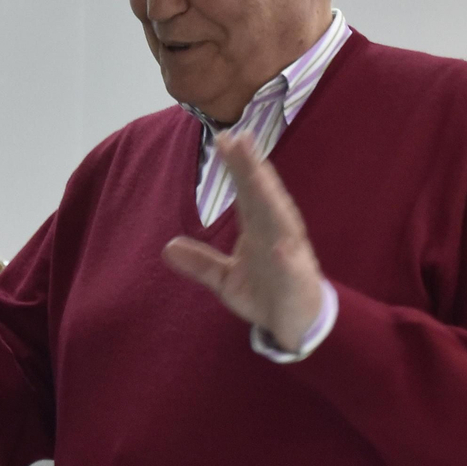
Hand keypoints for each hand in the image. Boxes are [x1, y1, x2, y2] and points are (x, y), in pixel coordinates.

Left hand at [162, 132, 323, 348]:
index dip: (236, 167)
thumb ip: (201, 263)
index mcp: (261, 229)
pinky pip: (291, 266)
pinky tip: (279, 243)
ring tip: (257, 170)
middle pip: (263, 196)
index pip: (247, 192)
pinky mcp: (298, 280)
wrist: (296, 327)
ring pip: (279, 219)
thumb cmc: (267, 294)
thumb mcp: (226, 280)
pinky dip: (286, 253)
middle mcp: (277, 233)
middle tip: (238, 138)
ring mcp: (290, 254)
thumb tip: (168, 247)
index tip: (223, 140)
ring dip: (269, 194)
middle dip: (251, 168)